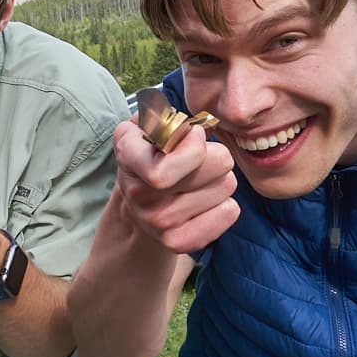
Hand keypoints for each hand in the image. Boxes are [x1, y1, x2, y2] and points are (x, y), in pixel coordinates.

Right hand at [111, 118, 239, 252]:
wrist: (139, 198)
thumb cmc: (154, 151)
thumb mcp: (150, 122)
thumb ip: (164, 115)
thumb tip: (189, 130)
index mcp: (128, 154)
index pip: (163, 172)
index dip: (194, 148)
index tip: (195, 135)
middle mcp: (136, 193)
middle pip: (213, 168)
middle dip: (216, 154)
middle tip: (201, 157)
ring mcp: (155, 222)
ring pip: (226, 186)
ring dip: (220, 178)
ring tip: (200, 179)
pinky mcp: (175, 242)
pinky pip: (228, 213)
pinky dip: (226, 203)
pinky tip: (208, 199)